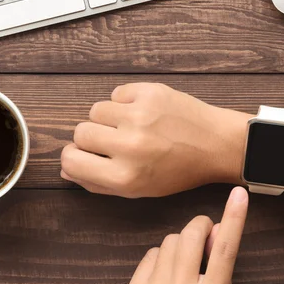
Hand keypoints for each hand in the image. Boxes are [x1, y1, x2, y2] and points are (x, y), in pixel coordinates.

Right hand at [61, 83, 250, 197]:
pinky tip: (144, 112)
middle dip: (93, 137)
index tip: (84, 154)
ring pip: (96, 110)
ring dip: (109, 118)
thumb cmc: (179, 171)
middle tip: (115, 141)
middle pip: (80, 132)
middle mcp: (129, 147)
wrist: (217, 145)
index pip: (71, 160)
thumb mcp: (140, 190)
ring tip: (131, 126)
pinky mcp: (150, 93)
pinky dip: (125, 102)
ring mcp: (140, 117)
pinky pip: (117, 93)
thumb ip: (99, 184)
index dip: (73, 156)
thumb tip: (66, 168)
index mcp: (125, 178)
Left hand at [126, 187, 248, 283]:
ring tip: (182, 267)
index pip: (226, 251)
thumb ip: (221, 268)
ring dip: (179, 245)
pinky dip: (160, 259)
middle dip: (200, 227)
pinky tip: (164, 277)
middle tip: (204, 234)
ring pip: (169, 240)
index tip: (239, 194)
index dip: (234, 219)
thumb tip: (218, 229)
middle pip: (191, 236)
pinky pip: (151, 253)